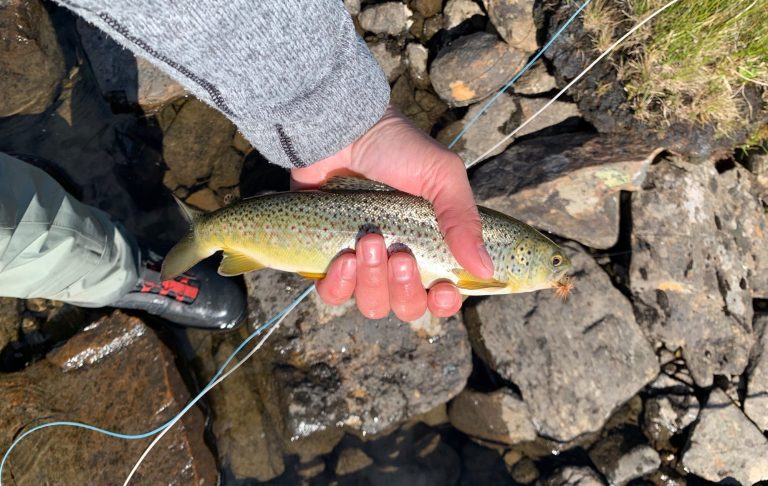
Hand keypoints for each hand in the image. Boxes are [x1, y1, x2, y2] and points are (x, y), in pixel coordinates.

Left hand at [291, 106, 493, 320]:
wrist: (342, 129)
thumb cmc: (397, 148)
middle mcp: (396, 261)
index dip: (444, 303)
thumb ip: (462, 220)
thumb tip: (484, 268)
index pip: (441, 295)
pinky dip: (339, 284)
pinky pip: (332, 295)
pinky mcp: (326, 258)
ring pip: (372, 304)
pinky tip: (343, 259)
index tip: (443, 290)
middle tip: (399, 253)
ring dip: (373, 280)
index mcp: (429, 247)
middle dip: (405, 288)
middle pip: (407, 306)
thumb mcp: (441, 176)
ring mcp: (360, 263)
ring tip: (368, 240)